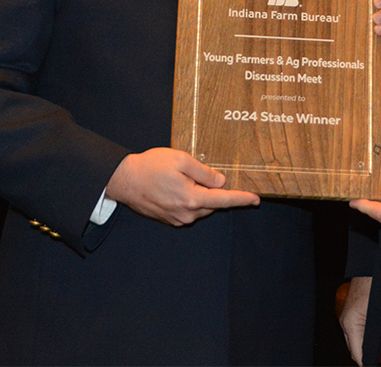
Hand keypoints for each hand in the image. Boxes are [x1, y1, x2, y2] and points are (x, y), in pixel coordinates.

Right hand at [104, 147, 258, 225]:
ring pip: (200, 208)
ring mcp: (177, 219)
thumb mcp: (181, 160)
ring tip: (182, 177)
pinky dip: (189, 200)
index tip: (256, 199)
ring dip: (200, 195)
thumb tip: (221, 182)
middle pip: (213, 203)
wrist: (124, 180)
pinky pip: (188, 211)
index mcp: (192, 198)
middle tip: (203, 174)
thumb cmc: (151, 167)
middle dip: (214, 191)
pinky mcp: (169, 220)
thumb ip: (204, 172)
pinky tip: (176, 187)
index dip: (242, 199)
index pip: (224, 200)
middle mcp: (187, 214)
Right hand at [339, 277, 380, 364]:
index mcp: (351, 324)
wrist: (371, 265)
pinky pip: (359, 331)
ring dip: (373, 343)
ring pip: (359, 340)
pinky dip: (370, 334)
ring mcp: (348, 317)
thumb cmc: (377, 285)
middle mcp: (346, 323)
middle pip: (357, 350)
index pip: (358, 355)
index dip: (371, 361)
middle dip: (374, 353)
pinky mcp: (353, 313)